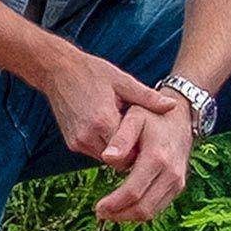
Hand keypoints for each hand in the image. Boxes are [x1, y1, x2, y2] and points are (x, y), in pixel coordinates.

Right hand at [43, 47, 156, 172]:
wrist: (56, 70)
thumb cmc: (91, 72)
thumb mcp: (122, 81)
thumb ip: (148, 98)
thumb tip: (173, 106)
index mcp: (103, 121)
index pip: (129, 154)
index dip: (141, 149)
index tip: (150, 140)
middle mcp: (87, 136)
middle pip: (118, 161)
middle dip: (130, 151)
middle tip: (140, 137)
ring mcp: (77, 141)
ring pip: (106, 159)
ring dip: (117, 150)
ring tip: (125, 131)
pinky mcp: (72, 143)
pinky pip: (95, 153)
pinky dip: (105, 145)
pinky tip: (109, 129)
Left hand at [80, 85, 199, 226]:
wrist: (180, 116)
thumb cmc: (152, 116)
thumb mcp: (134, 117)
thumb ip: (120, 138)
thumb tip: (107, 158)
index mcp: (157, 157)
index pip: (133, 191)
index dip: (114, 204)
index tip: (98, 208)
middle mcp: (171, 173)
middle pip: (144, 208)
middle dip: (120, 214)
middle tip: (101, 213)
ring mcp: (177, 181)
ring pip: (152, 211)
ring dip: (130, 216)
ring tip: (110, 212)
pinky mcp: (178, 185)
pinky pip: (159, 206)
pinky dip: (141, 211)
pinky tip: (125, 207)